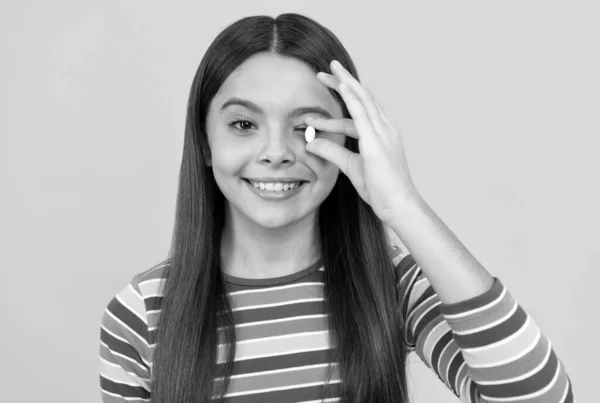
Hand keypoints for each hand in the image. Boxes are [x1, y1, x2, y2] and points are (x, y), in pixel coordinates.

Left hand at [305, 60, 420, 223]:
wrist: (399, 204)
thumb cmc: (381, 189)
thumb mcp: (350, 166)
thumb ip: (333, 151)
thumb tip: (311, 142)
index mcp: (381, 133)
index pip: (360, 108)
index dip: (344, 95)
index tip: (328, 86)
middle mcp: (384, 128)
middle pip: (361, 97)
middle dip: (342, 82)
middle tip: (322, 72)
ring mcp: (382, 133)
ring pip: (362, 100)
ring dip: (344, 84)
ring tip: (326, 73)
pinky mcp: (376, 142)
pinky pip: (362, 115)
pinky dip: (352, 98)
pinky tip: (341, 87)